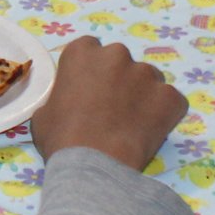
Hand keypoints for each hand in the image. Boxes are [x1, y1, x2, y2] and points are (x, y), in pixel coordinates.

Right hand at [28, 36, 187, 172]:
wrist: (95, 166)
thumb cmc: (62, 138)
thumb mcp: (44, 113)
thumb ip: (60, 97)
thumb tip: (67, 104)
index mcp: (82, 53)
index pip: (89, 49)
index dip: (91, 70)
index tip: (90, 89)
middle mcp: (116, 54)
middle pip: (120, 61)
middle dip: (119, 79)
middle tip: (112, 109)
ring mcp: (146, 74)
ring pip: (148, 79)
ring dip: (142, 95)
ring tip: (134, 124)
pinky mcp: (170, 97)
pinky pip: (170, 101)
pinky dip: (164, 114)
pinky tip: (151, 132)